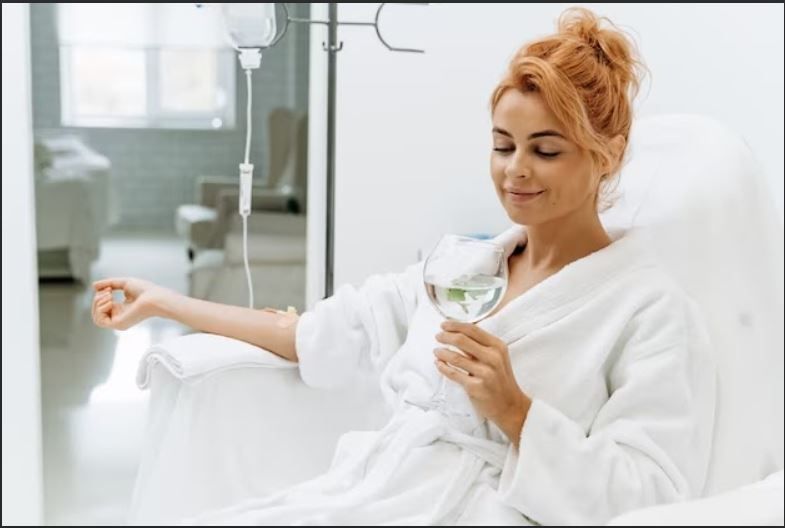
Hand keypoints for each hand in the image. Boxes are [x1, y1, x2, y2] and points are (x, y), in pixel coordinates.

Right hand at [91, 277, 172, 330]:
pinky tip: (111, 302)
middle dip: (97, 299)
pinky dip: (101, 309)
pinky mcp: (119, 324)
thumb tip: (93, 286)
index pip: (101, 306)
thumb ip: (108, 283)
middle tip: (108, 291)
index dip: (100, 296)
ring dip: (97, 304)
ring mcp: (119, 322)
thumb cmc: (144, 290)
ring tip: (109, 295)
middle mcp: (119, 316)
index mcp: (121, 309)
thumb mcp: (123, 283)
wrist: (154, 297)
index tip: (109, 288)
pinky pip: (100, 321)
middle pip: (96, 312)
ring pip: (96, 318)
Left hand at [435, 320, 530, 445]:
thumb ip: (480, 346)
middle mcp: (493, 358)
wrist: (510, 406)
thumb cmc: (500, 379)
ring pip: (455, 357)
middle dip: (446, 336)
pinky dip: (443, 367)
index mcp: (498, 346)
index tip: (443, 325)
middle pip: (462, 340)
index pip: (473, 330)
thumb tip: (457, 333)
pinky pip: (454, 374)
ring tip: (436, 351)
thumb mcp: (497, 358)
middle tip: (437, 336)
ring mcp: (485, 373)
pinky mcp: (476, 387)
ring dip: (442, 352)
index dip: (455, 325)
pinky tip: (438, 364)